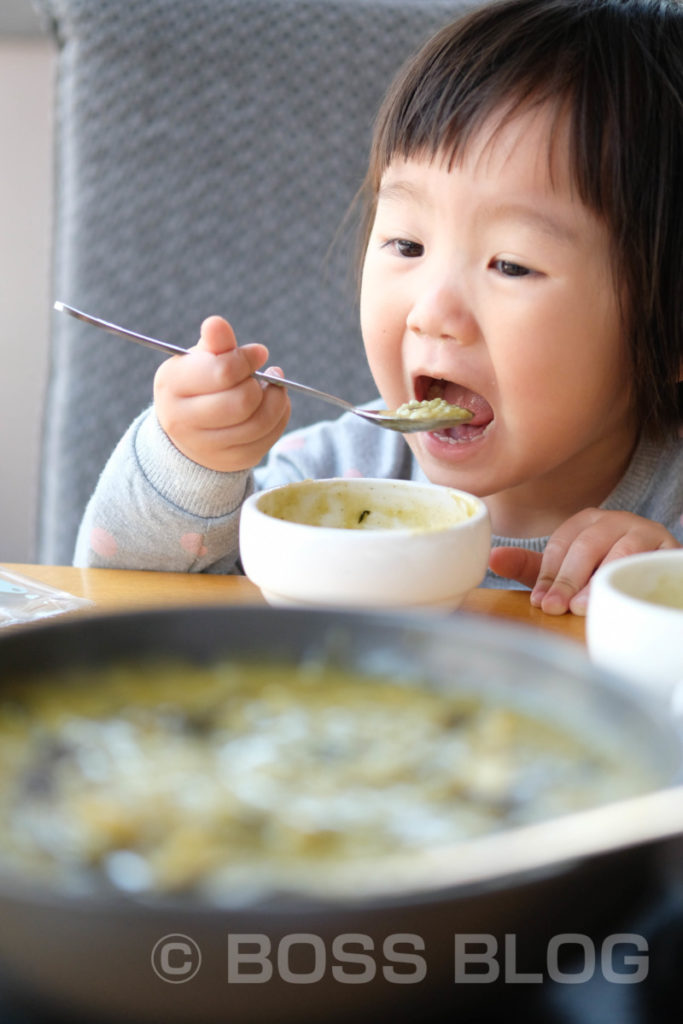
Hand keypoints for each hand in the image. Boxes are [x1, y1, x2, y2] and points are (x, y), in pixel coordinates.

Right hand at [153, 316, 289, 471]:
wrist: (188, 431)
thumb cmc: (199, 384)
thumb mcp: (201, 358)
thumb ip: (214, 342)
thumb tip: (217, 324)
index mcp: (172, 384)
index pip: (223, 371)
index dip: (247, 359)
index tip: (258, 354)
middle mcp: (182, 419)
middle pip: (242, 401)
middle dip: (260, 384)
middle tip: (266, 374)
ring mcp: (206, 446)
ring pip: (259, 422)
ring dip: (276, 400)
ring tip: (274, 386)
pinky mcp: (231, 460)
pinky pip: (268, 438)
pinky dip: (279, 417)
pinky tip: (274, 405)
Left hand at [489, 508, 679, 615]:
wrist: (657, 577)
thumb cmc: (604, 573)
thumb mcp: (567, 570)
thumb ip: (532, 568)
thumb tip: (491, 558)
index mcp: (586, 522)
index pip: (561, 544)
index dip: (548, 574)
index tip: (540, 602)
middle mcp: (616, 521)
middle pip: (588, 545)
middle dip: (569, 579)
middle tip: (556, 608)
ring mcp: (646, 534)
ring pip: (623, 551)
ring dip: (602, 579)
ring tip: (584, 607)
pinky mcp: (670, 551)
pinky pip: (654, 561)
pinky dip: (638, 577)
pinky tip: (624, 596)